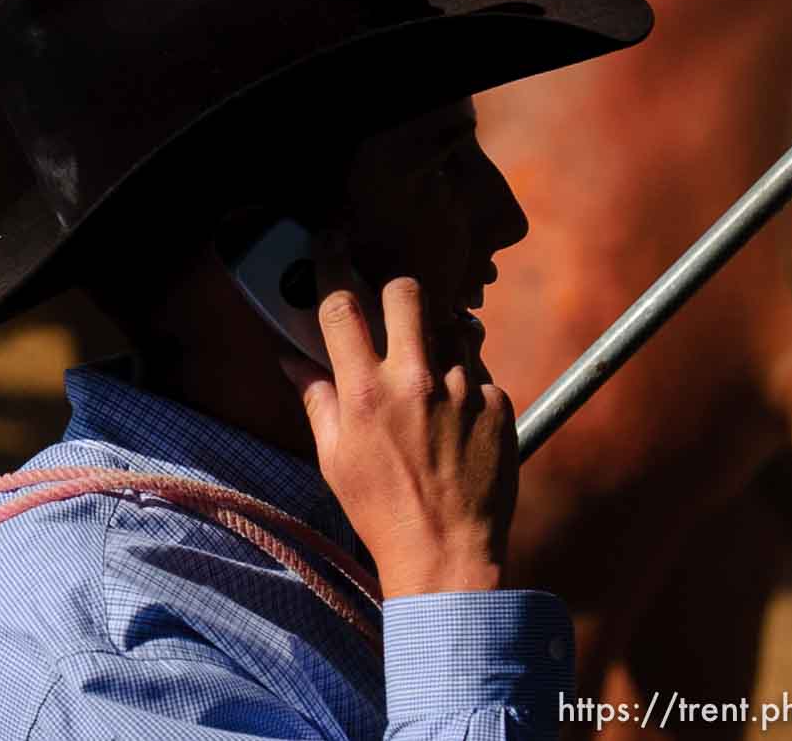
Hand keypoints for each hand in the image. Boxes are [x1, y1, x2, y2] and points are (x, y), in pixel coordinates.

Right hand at [279, 274, 516, 597]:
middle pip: (406, 291)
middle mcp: (415, 380)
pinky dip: (466, 381)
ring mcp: (464, 390)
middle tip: (390, 302)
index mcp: (365, 390)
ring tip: (429, 365)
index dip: (330, 261)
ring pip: (453, 325)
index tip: (330, 239)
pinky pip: (481, 371)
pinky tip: (456, 413)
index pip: (341, 303)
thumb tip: (291, 358)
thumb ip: (316, 397)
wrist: (448, 553)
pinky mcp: (500, 405)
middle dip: (394, 286)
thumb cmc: (380, 508)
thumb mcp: (332, 455)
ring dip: (437, 334)